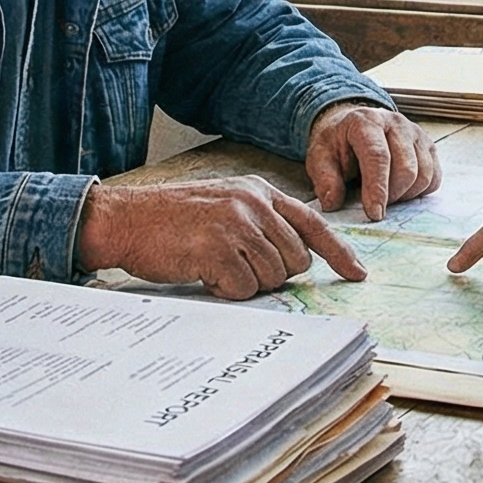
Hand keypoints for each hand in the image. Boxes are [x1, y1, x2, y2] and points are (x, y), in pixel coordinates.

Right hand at [74, 176, 366, 298]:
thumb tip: (296, 257)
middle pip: (296, 260)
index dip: (340, 252)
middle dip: (273, 274)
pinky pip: (243, 288)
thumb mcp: (223, 204)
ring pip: (272, 277)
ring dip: (245, 283)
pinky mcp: (217, 248)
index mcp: (259, 191)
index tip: (357, 273)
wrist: (125, 219)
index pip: (314, 224)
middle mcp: (253, 204)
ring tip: (213, 265)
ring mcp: (236, 224)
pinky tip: (203, 274)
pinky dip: (225, 290)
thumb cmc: (170, 218)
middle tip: (236, 267)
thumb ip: (260, 221)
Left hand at [305, 102, 441, 220]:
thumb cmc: (337, 144)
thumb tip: (333, 203)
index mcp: (366, 121)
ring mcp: (416, 133)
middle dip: (392, 195)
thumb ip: (324, 179)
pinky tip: (401, 192)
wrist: (353, 127)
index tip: (374, 214)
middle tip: (375, 205)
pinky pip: (434, 177)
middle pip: (406, 168)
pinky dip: (420, 192)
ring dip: (406, 195)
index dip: (377, 188)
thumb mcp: (319, 158)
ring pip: (424, 174)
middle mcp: (395, 123)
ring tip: (386, 196)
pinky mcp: (428, 146)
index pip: (378, 156)